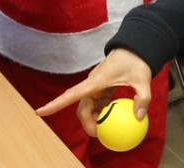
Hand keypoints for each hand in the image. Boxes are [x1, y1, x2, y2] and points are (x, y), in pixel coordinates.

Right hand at [35, 48, 151, 136]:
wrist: (134, 48)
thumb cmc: (136, 60)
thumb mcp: (143, 79)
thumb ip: (142, 98)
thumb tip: (139, 117)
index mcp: (96, 81)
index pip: (72, 94)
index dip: (55, 104)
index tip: (39, 112)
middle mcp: (91, 84)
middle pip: (81, 108)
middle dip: (87, 123)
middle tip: (101, 135)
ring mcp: (95, 87)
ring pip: (87, 108)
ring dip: (95, 119)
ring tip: (108, 128)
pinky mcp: (101, 88)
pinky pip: (96, 104)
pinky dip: (101, 113)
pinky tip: (112, 119)